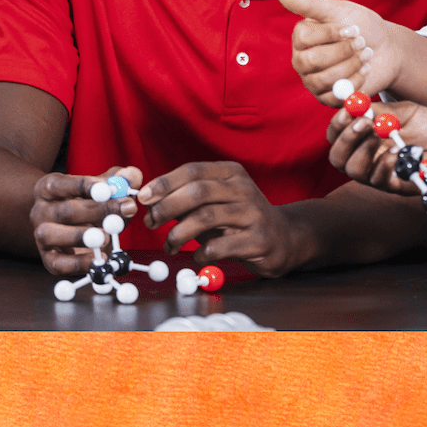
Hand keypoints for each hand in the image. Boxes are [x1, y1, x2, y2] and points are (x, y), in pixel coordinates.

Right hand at [30, 165, 141, 275]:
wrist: (75, 226)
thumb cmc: (93, 202)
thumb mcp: (107, 185)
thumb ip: (122, 178)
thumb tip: (129, 177)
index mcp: (49, 187)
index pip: (62, 184)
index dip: (86, 186)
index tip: (111, 189)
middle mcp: (40, 210)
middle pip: (64, 211)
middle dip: (98, 210)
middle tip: (126, 209)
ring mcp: (41, 236)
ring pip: (51, 235)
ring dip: (80, 236)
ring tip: (107, 236)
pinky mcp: (49, 260)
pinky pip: (58, 264)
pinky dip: (79, 263)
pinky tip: (100, 257)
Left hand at [136, 162, 298, 278]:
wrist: (283, 238)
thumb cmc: (240, 219)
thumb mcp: (217, 202)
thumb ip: (188, 200)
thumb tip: (151, 205)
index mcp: (231, 172)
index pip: (193, 170)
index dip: (165, 182)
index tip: (143, 196)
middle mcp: (243, 188)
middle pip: (198, 192)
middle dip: (167, 207)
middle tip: (151, 222)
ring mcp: (253, 213)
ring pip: (206, 217)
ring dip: (179, 233)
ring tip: (170, 245)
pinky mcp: (258, 240)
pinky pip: (219, 247)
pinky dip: (200, 254)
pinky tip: (197, 256)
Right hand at [274, 0, 397, 105]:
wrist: (386, 47)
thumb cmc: (361, 25)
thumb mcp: (337, 10)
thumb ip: (308, 3)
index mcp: (301, 38)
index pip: (304, 38)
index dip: (331, 33)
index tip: (352, 28)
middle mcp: (302, 60)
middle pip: (312, 60)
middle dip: (343, 51)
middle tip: (362, 42)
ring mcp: (313, 80)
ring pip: (324, 79)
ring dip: (351, 64)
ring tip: (366, 54)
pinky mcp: (328, 98)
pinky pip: (335, 96)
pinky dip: (355, 81)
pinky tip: (365, 69)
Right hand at [327, 100, 426, 194]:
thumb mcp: (405, 111)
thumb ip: (382, 110)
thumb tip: (357, 103)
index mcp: (365, 137)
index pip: (337, 135)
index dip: (338, 124)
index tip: (347, 111)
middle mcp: (367, 157)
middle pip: (338, 157)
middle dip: (347, 138)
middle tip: (364, 123)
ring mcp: (379, 173)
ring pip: (354, 170)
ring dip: (364, 150)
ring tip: (382, 135)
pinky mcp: (395, 186)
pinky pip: (378, 180)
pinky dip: (385, 163)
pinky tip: (399, 150)